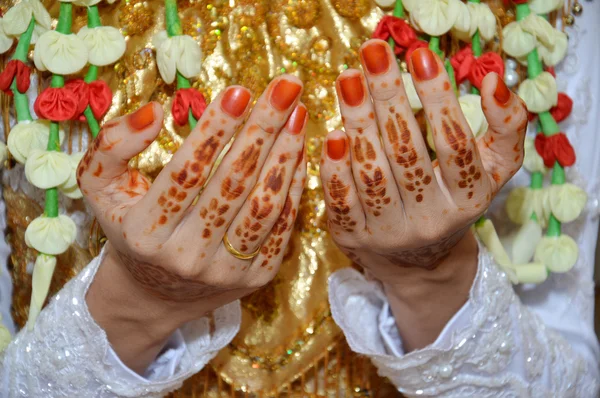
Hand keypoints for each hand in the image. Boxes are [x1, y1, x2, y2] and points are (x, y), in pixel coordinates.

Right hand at [80, 76, 306, 371]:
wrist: (155, 294)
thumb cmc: (129, 228)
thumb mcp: (101, 188)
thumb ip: (112, 146)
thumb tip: (155, 112)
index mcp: (145, 233)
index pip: (185, 174)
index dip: (213, 132)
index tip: (238, 90)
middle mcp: (187, 256)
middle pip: (232, 186)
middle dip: (262, 131)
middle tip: (286, 88)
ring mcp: (226, 271)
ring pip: (263, 206)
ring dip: (285, 155)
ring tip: (298, 113)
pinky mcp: (257, 277)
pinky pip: (283, 227)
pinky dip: (293, 186)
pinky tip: (298, 150)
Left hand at [320, 41, 526, 349]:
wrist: (417, 262)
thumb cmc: (451, 200)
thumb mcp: (490, 170)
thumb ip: (505, 127)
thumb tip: (492, 81)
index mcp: (469, 199)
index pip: (456, 145)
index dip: (440, 99)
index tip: (420, 55)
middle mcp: (429, 219)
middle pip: (408, 154)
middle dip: (389, 97)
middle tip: (373, 52)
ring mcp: (388, 232)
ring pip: (372, 174)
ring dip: (358, 123)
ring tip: (349, 80)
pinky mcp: (352, 235)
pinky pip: (341, 200)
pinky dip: (335, 166)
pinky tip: (331, 133)